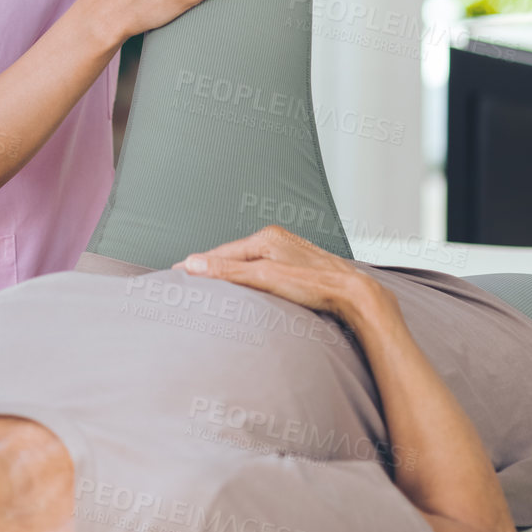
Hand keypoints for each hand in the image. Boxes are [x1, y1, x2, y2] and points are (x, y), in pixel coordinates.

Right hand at [173, 224, 384, 322]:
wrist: (354, 294)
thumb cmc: (316, 285)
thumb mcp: (264, 277)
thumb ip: (227, 270)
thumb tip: (193, 264)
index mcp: (267, 237)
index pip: (222, 252)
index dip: (199, 264)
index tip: (177, 272)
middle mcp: (277, 240)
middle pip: (234, 255)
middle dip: (212, 266)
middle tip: (189, 278)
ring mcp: (288, 252)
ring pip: (249, 262)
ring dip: (230, 272)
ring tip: (211, 283)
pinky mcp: (297, 266)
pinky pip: (262, 268)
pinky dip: (247, 277)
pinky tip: (245, 286)